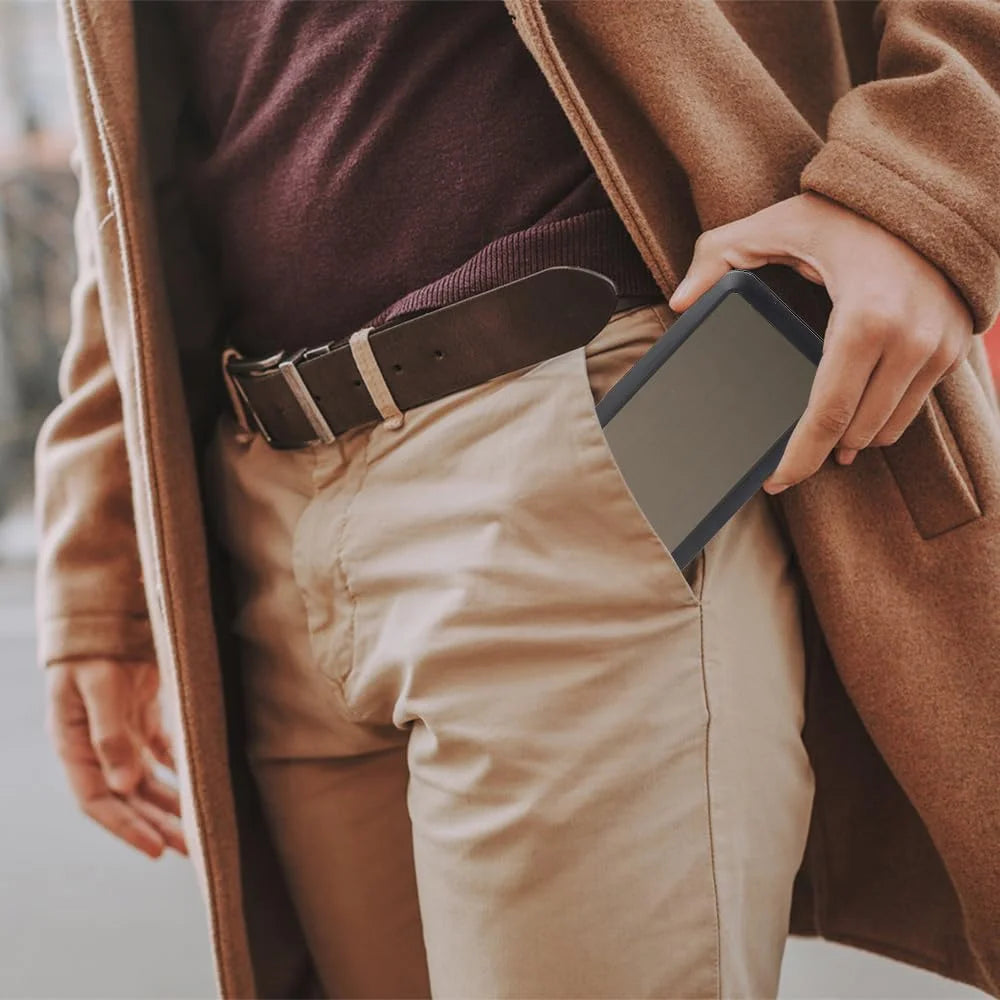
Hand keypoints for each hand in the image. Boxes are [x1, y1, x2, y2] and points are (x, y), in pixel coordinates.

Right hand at [45, 658, 187, 858]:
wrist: (104, 610)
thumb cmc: (93, 646)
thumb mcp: (99, 687)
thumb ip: (111, 734)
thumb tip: (125, 786)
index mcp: (73, 744)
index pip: (97, 799)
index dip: (125, 827)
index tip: (155, 849)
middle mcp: (95, 746)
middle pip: (126, 797)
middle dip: (155, 825)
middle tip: (190, 849)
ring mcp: (118, 733)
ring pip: (145, 781)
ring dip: (169, 805)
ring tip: (197, 830)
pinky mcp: (141, 717)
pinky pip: (161, 753)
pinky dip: (177, 771)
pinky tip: (198, 787)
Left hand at [668, 191, 974, 492]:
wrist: (927, 193)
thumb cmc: (844, 212)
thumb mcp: (774, 225)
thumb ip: (717, 257)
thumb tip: (679, 303)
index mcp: (863, 317)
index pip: (827, 412)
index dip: (799, 456)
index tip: (775, 480)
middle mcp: (909, 339)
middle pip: (854, 430)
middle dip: (817, 453)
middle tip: (787, 463)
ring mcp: (937, 346)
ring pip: (886, 429)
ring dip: (849, 440)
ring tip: (820, 438)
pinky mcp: (954, 349)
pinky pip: (912, 410)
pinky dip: (880, 422)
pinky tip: (855, 420)